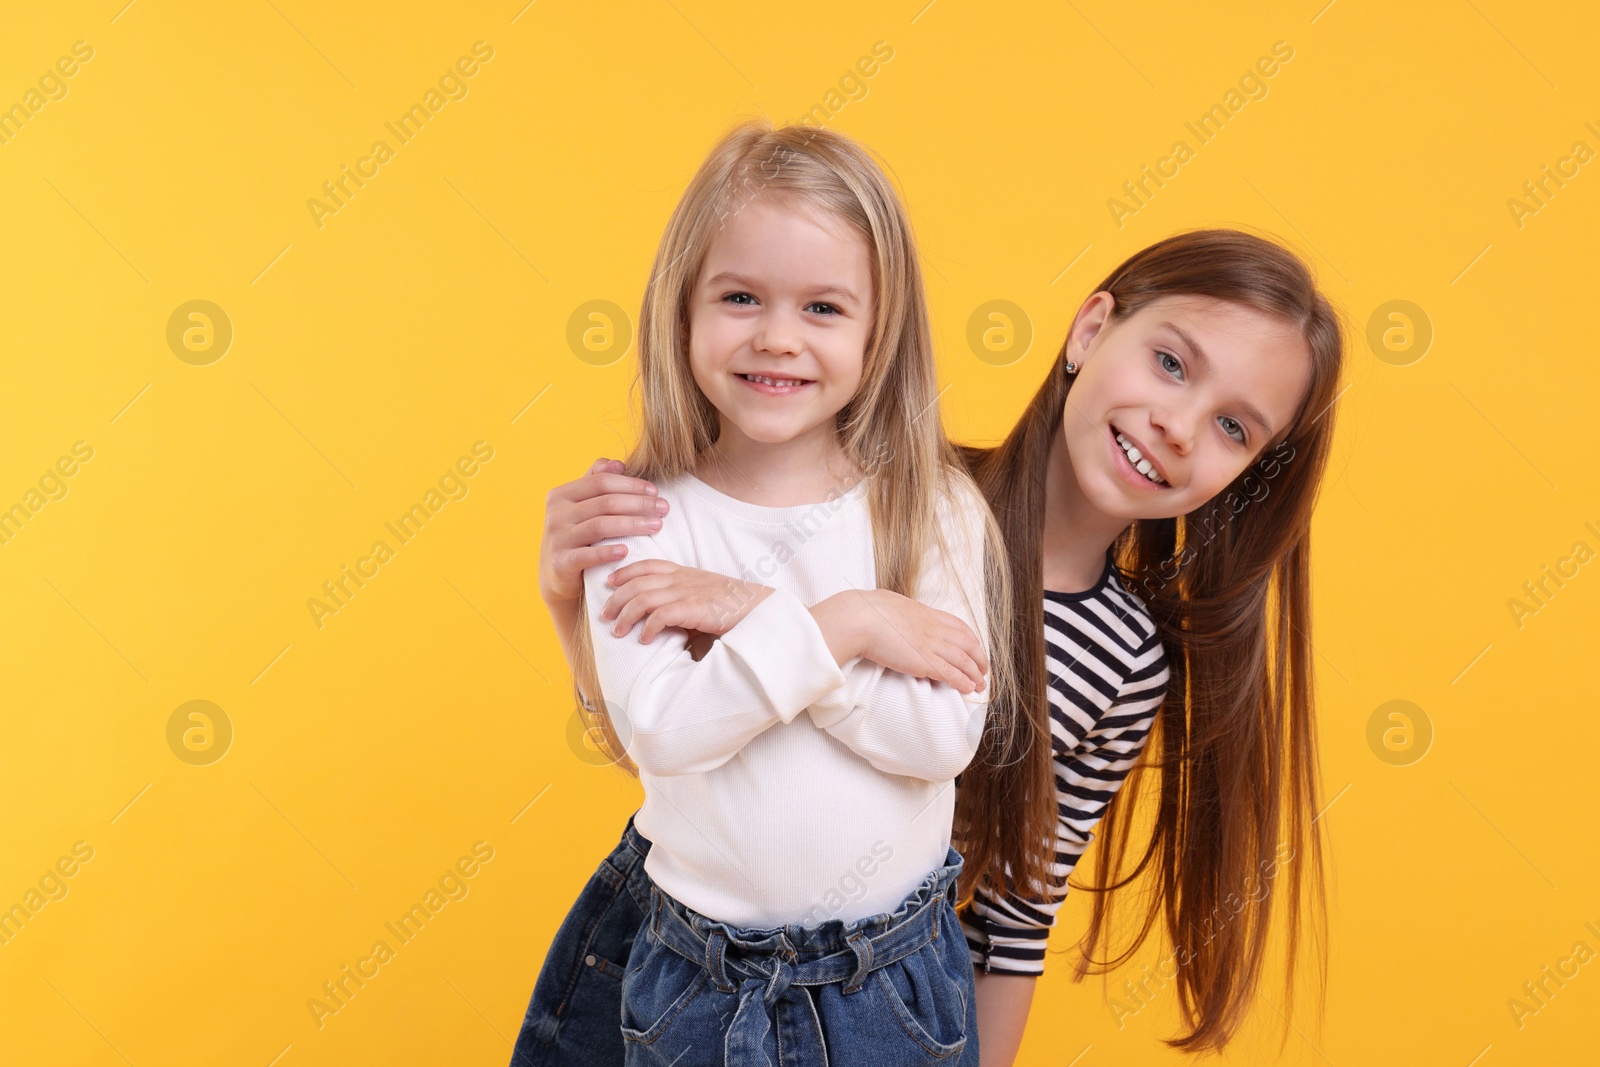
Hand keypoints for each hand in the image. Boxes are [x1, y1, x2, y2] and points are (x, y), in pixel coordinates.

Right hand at [539, 458, 665, 605]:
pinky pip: (587, 555)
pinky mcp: (560, 563)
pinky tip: (627, 551)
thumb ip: (596, 481)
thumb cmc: (577, 534)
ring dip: (633, 524)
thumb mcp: (581, 506)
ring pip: (600, 526)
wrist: (557, 574)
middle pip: (605, 502)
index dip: (631, 485)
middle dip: (639, 504)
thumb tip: (618, 464)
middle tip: (664, 509)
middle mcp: (556, 514)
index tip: (656, 492)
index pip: (601, 482)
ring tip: (657, 526)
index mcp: (561, 494)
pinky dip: (607, 552)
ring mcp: (557, 538)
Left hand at [601, 560, 773, 643]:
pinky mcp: (695, 609)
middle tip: (605, 615)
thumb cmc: (736, 607)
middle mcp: (683, 579)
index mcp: (686, 572)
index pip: (648, 564)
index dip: (625, 571)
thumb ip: (684, 600)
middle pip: (638, 581)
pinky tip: (643, 639)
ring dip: (626, 615)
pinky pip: (661, 615)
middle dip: (616, 598)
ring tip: (617, 630)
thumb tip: (664, 619)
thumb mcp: (706, 596)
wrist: (762, 608)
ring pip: (644, 597)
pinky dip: (648, 627)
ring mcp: (689, 592)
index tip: (609, 582)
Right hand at [822, 589, 988, 693]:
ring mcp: (931, 645)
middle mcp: (934, 628)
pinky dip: (962, 682)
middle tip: (983, 670)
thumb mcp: (890, 602)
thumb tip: (892, 608)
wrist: (861, 618)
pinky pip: (951, 674)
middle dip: (979, 659)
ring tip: (980, 686)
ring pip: (963, 661)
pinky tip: (968, 689)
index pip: (959, 626)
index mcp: (927, 613)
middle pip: (968, 644)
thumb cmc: (868, 609)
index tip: (975, 648)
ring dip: (975, 674)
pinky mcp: (924, 662)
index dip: (971, 639)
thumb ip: (899, 609)